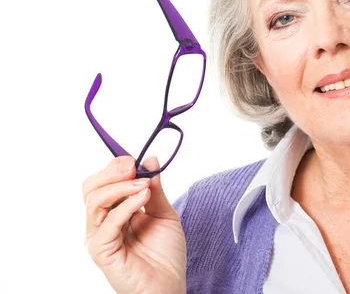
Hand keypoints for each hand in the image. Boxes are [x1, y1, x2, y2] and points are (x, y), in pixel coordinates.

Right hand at [83, 156, 185, 293]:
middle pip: (91, 188)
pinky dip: (126, 205)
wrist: (169, 287)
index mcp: (114, 213)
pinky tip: (144, 197)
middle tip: (133, 166)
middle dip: (111, 172)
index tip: (134, 158)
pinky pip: (108, 222)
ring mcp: (99, 237)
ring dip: (121, 187)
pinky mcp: (101, 251)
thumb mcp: (164, 213)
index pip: (102, 182)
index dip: (115, 167)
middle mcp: (102, 223)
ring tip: (144, 185)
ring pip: (95, 201)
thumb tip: (150, 159)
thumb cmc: (165, 256)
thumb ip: (155, 189)